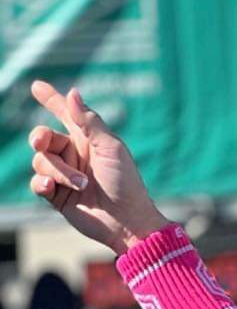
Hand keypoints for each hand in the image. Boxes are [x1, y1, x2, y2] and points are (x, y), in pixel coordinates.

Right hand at [27, 81, 168, 254]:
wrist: (127, 221)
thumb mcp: (111, 147)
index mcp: (87, 139)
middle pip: (43, 137)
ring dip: (59, 171)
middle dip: (39, 137)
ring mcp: (64, 175)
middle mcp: (73, 155)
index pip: (65, 114)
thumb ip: (89, 121)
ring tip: (82, 184)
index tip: (37, 87)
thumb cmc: (125, 183)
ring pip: (41, 161)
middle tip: (41, 142)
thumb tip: (72, 92)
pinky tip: (51, 188)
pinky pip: (37, 183)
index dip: (52, 100)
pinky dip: (41, 183)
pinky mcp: (57, 196)